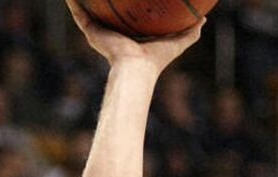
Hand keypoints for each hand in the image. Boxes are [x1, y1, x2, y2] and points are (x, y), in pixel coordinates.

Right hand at [65, 0, 203, 76]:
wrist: (136, 68)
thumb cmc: (156, 59)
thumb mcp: (176, 42)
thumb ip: (189, 32)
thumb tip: (203, 20)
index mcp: (130, 36)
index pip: (127, 16)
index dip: (127, 5)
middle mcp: (113, 33)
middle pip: (107, 11)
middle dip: (105, 0)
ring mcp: (101, 32)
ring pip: (91, 9)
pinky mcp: (92, 32)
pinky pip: (80, 13)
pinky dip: (74, 2)